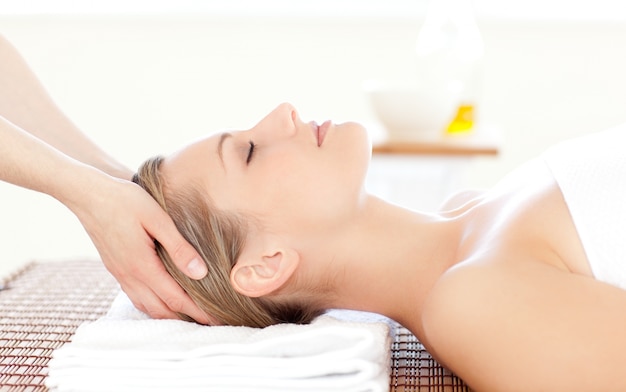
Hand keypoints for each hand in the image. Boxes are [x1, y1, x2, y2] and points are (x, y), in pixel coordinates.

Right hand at [70, 173, 212, 323]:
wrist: (88, 194)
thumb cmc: (125, 200)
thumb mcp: (157, 219)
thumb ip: (178, 247)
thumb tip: (201, 273)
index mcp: (142, 266)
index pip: (176, 299)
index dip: (198, 311)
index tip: (217, 319)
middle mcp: (129, 276)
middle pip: (162, 310)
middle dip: (187, 318)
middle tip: (210, 321)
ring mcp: (120, 274)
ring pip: (147, 306)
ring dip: (169, 315)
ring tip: (190, 316)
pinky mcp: (115, 268)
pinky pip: (136, 297)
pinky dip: (153, 305)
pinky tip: (163, 300)